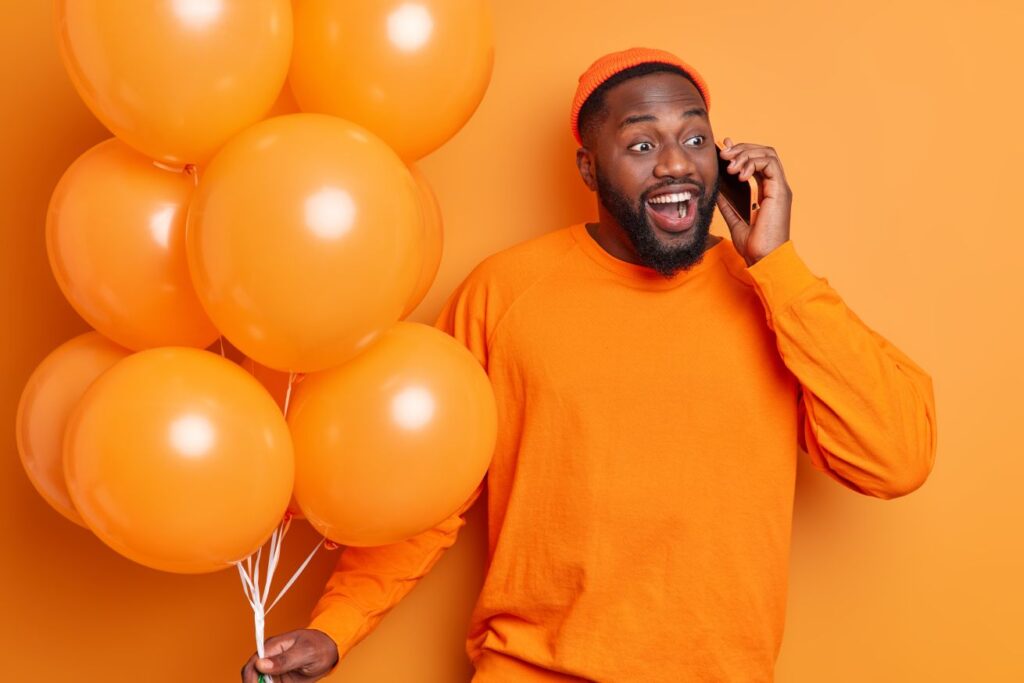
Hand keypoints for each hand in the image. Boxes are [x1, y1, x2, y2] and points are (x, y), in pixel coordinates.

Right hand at [240, 629, 338, 682]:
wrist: (330, 650)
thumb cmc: (318, 645)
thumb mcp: (305, 652)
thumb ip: (284, 659)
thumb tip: (260, 664)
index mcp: (272, 647)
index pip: (252, 665)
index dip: (251, 679)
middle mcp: (269, 659)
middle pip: (252, 677)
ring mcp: (273, 670)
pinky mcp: (279, 678)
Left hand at [716, 138, 792, 266]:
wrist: (763, 258)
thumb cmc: (753, 244)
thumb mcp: (733, 217)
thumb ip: (727, 201)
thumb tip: (715, 186)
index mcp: (767, 191)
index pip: (756, 161)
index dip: (741, 152)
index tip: (723, 151)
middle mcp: (775, 186)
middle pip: (763, 152)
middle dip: (741, 149)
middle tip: (723, 154)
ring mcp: (779, 187)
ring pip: (767, 154)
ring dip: (745, 154)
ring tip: (729, 165)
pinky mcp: (780, 191)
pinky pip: (770, 163)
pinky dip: (753, 162)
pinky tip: (740, 174)